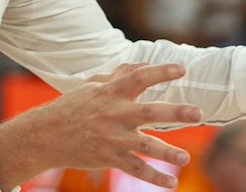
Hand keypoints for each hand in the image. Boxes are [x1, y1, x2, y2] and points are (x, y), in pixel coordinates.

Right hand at [0, 63, 201, 190]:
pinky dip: (154, 177)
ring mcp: (112, 139)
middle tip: (198, 113)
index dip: (160, 72)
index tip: (182, 69)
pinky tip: (171, 183)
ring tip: (186, 158)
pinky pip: (136, 169)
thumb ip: (120, 75)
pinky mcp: (109, 158)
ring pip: (145, 146)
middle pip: (149, 113)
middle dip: (174, 113)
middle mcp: (114, 114)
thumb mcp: (93, 86)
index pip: (139, 78)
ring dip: (167, 153)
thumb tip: (144, 65)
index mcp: (110, 93)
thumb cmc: (73, 107)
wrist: (47, 136)